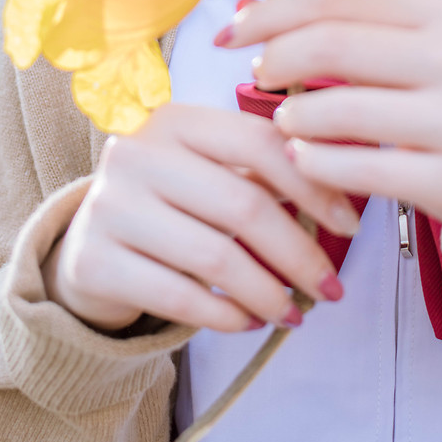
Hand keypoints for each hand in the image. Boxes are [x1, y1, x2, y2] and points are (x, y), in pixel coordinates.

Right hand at [42, 102, 355, 333]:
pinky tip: (249, 321)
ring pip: (215, 256)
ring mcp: (109, 206)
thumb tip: (342, 196)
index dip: (312, 183)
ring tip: (294, 313)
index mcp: (174, 119)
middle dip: (298, 253)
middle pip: (242, 203)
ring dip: (269, 293)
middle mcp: (136, 153)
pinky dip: (227, 315)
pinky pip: (180, 296)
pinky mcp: (94, 261)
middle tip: (330, 288)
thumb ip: (262, 172)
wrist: (91, 245)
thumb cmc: (170, 204)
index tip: (349, 223)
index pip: (257, 141)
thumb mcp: (208, 171)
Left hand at [217, 0, 441, 254]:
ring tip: (287, 123)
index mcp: (441, 12)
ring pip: (339, 109)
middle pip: (330, 44)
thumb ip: (350, 30)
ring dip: (293, 118)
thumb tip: (252, 13)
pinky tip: (303, 160)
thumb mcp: (424, 51)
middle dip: (275, 60)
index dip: (270, 13)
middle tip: (258, 77)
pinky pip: (360, 170)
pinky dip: (315, 165)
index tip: (232, 33)